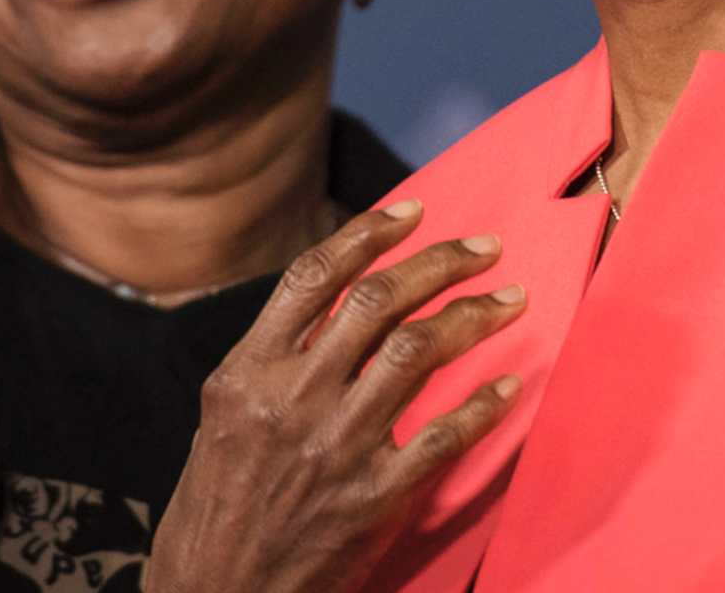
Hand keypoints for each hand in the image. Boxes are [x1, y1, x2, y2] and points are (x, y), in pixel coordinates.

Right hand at [146, 199, 526, 592]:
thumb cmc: (216, 513)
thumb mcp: (223, 419)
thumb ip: (274, 361)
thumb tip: (336, 307)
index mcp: (247, 374)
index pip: (315, 277)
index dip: (369, 233)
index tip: (413, 212)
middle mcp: (292, 400)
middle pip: (379, 301)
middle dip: (442, 262)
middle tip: (484, 248)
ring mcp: (336, 448)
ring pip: (419, 351)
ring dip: (474, 316)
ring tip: (509, 300)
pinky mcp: (375, 498)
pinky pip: (446, 434)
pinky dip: (484, 403)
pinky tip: (507, 383)